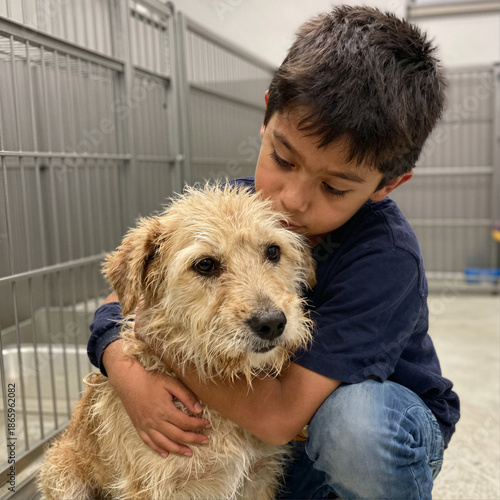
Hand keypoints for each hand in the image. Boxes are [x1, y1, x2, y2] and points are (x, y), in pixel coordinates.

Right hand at [103, 340, 210, 456]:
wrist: (129, 382)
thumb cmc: (151, 381)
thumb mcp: (171, 383)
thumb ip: (186, 396)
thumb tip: (199, 409)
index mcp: (165, 410)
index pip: (186, 422)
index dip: (199, 425)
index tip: (208, 425)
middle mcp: (155, 422)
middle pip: (178, 436)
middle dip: (193, 439)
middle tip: (205, 441)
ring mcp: (146, 426)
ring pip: (164, 443)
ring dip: (178, 449)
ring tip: (189, 453)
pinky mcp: (139, 428)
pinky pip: (149, 443)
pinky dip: (159, 449)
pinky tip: (166, 453)